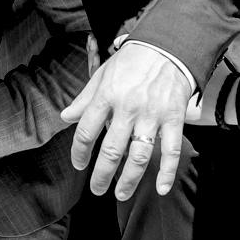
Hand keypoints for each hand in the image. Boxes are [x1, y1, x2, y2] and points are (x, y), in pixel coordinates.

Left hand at [60, 42, 195, 199]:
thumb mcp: (102, 74)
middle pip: (112, 150)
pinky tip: (161, 188)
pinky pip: (171, 151)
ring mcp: (152, 115)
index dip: (79, 152)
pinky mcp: (174, 118)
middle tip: (96, 189)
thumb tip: (65, 117)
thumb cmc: (132, 60)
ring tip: (120, 194)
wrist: (168, 45)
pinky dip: (168, 172)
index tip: (79, 164)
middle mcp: (128, 108)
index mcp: (106, 96)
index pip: (86, 131)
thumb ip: (84, 99)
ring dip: (129, 180)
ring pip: (139, 156)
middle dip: (102, 175)